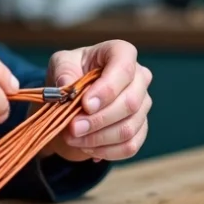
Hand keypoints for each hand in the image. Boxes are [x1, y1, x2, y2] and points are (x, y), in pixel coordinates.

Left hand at [39, 40, 151, 163]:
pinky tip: (87, 147)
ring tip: (74, 138)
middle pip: (130, 103)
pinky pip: (130, 146)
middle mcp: (139, 77)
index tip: (85, 104)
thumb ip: (63, 72)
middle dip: (98, 120)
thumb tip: (67, 87)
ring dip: (98, 138)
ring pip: (129, 128)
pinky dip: (106, 151)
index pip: (124, 67)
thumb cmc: (71, 72)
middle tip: (72, 128)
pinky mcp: (140, 128)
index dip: (107, 89)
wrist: (74, 96)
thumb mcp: (60, 64)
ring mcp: (143, 104)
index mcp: (121, 53)